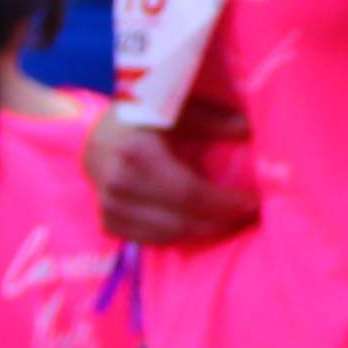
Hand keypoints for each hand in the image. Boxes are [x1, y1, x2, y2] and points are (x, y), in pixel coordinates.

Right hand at [84, 112, 258, 247]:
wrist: (94, 137)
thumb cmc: (142, 118)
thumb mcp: (175, 107)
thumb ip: (215, 120)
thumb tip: (253, 129)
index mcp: (136, 153)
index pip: (187, 191)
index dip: (223, 203)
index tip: (253, 203)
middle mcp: (119, 184)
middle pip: (180, 218)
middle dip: (221, 222)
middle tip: (252, 217)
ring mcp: (110, 208)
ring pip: (169, 234)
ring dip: (205, 232)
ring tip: (235, 222)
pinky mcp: (108, 223)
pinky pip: (152, 240)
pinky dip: (182, 236)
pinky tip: (204, 225)